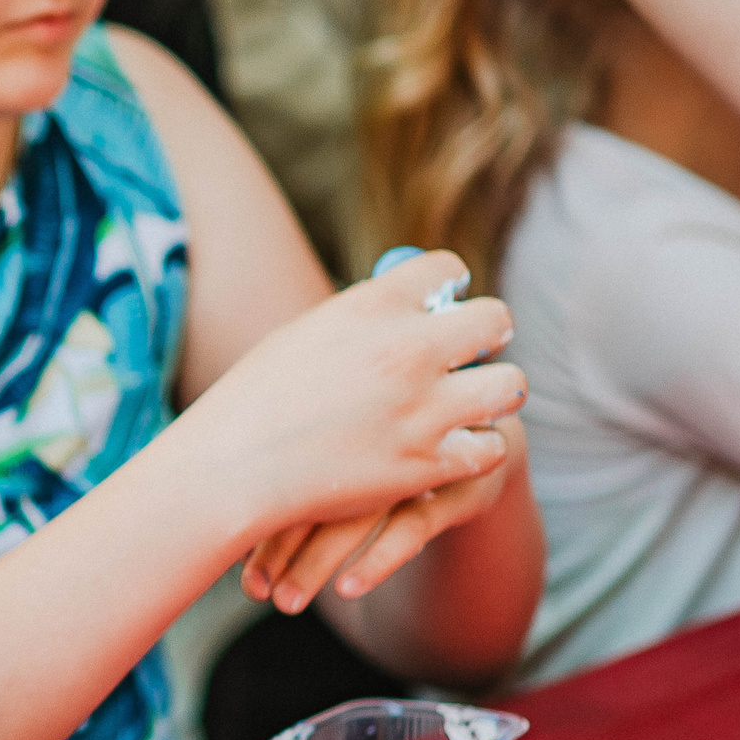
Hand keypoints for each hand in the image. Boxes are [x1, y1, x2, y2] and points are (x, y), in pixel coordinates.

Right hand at [174, 250, 525, 540]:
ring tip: (467, 405)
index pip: (447, 270)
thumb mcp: (305, 335)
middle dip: (486, 337)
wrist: (230, 469)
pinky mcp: (426, 464)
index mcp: (370, 305)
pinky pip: (490, 448)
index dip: (450, 288)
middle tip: (469, 357)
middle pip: (494, 321)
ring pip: (509, 385)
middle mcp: (405, 349)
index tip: (442, 308)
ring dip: (492, 394)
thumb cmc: (255, 402)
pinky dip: (473, 450)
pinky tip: (446, 450)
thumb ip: (365, 318)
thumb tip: (416, 306)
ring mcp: (421, 409)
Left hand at [241, 416, 525, 612]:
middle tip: (252, 591)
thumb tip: (192, 502)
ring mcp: (423, 454)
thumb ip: (282, 456)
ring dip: (319, 562)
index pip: (281, 460)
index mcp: (339, 405)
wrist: (479, 419)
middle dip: (278, 545)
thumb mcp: (340, 433)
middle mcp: (377, 427)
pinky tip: (348, 588)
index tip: (226, 558)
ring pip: (363, 513)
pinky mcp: (463, 485)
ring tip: (284, 602)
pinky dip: (380, 557)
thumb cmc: (384, 433)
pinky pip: (417, 523)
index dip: (251, 512)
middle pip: (317, 487)